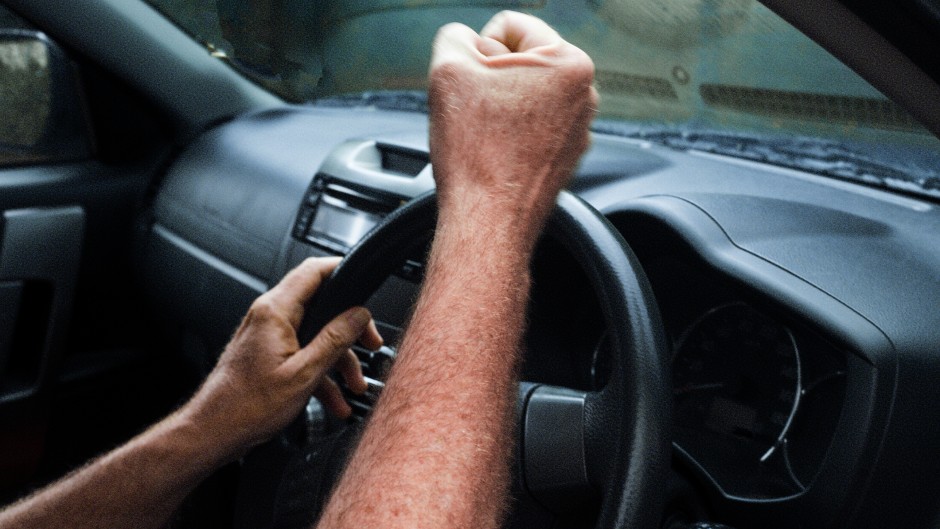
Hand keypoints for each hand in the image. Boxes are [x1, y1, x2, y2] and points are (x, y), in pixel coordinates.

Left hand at [183, 257, 381, 455]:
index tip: (364, 282)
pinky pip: (302, 353)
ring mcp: (267, 335)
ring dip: (338, 360)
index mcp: (275, 312)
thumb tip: (358, 315)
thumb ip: (334, 340)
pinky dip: (320, 373)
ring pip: (315, 335)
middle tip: (370, 344)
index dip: (342, 269)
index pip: (313, 272)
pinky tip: (334, 400)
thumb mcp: (303, 373)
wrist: (213, 432)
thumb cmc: (245, 407)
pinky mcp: (267, 353)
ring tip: (354, 386)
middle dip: (350, 329)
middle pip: (321, 306)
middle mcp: (269, 317)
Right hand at [428, 11, 597, 235]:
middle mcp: (585, 95)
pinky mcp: (565, 158)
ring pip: (522, 96)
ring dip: (498, 107)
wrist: (488, 222)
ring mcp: (578, 129)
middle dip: (490, 79)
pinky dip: (508, 136)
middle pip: (520, 61)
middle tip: (475, 113)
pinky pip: (529, 129)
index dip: (477, 49)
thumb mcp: (448, 69)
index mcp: (570, 63)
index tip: (471, 83)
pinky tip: (494, 154)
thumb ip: (454, 36)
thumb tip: (466, 41)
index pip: (509, 26)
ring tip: (484, 136)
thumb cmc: (476, 154)